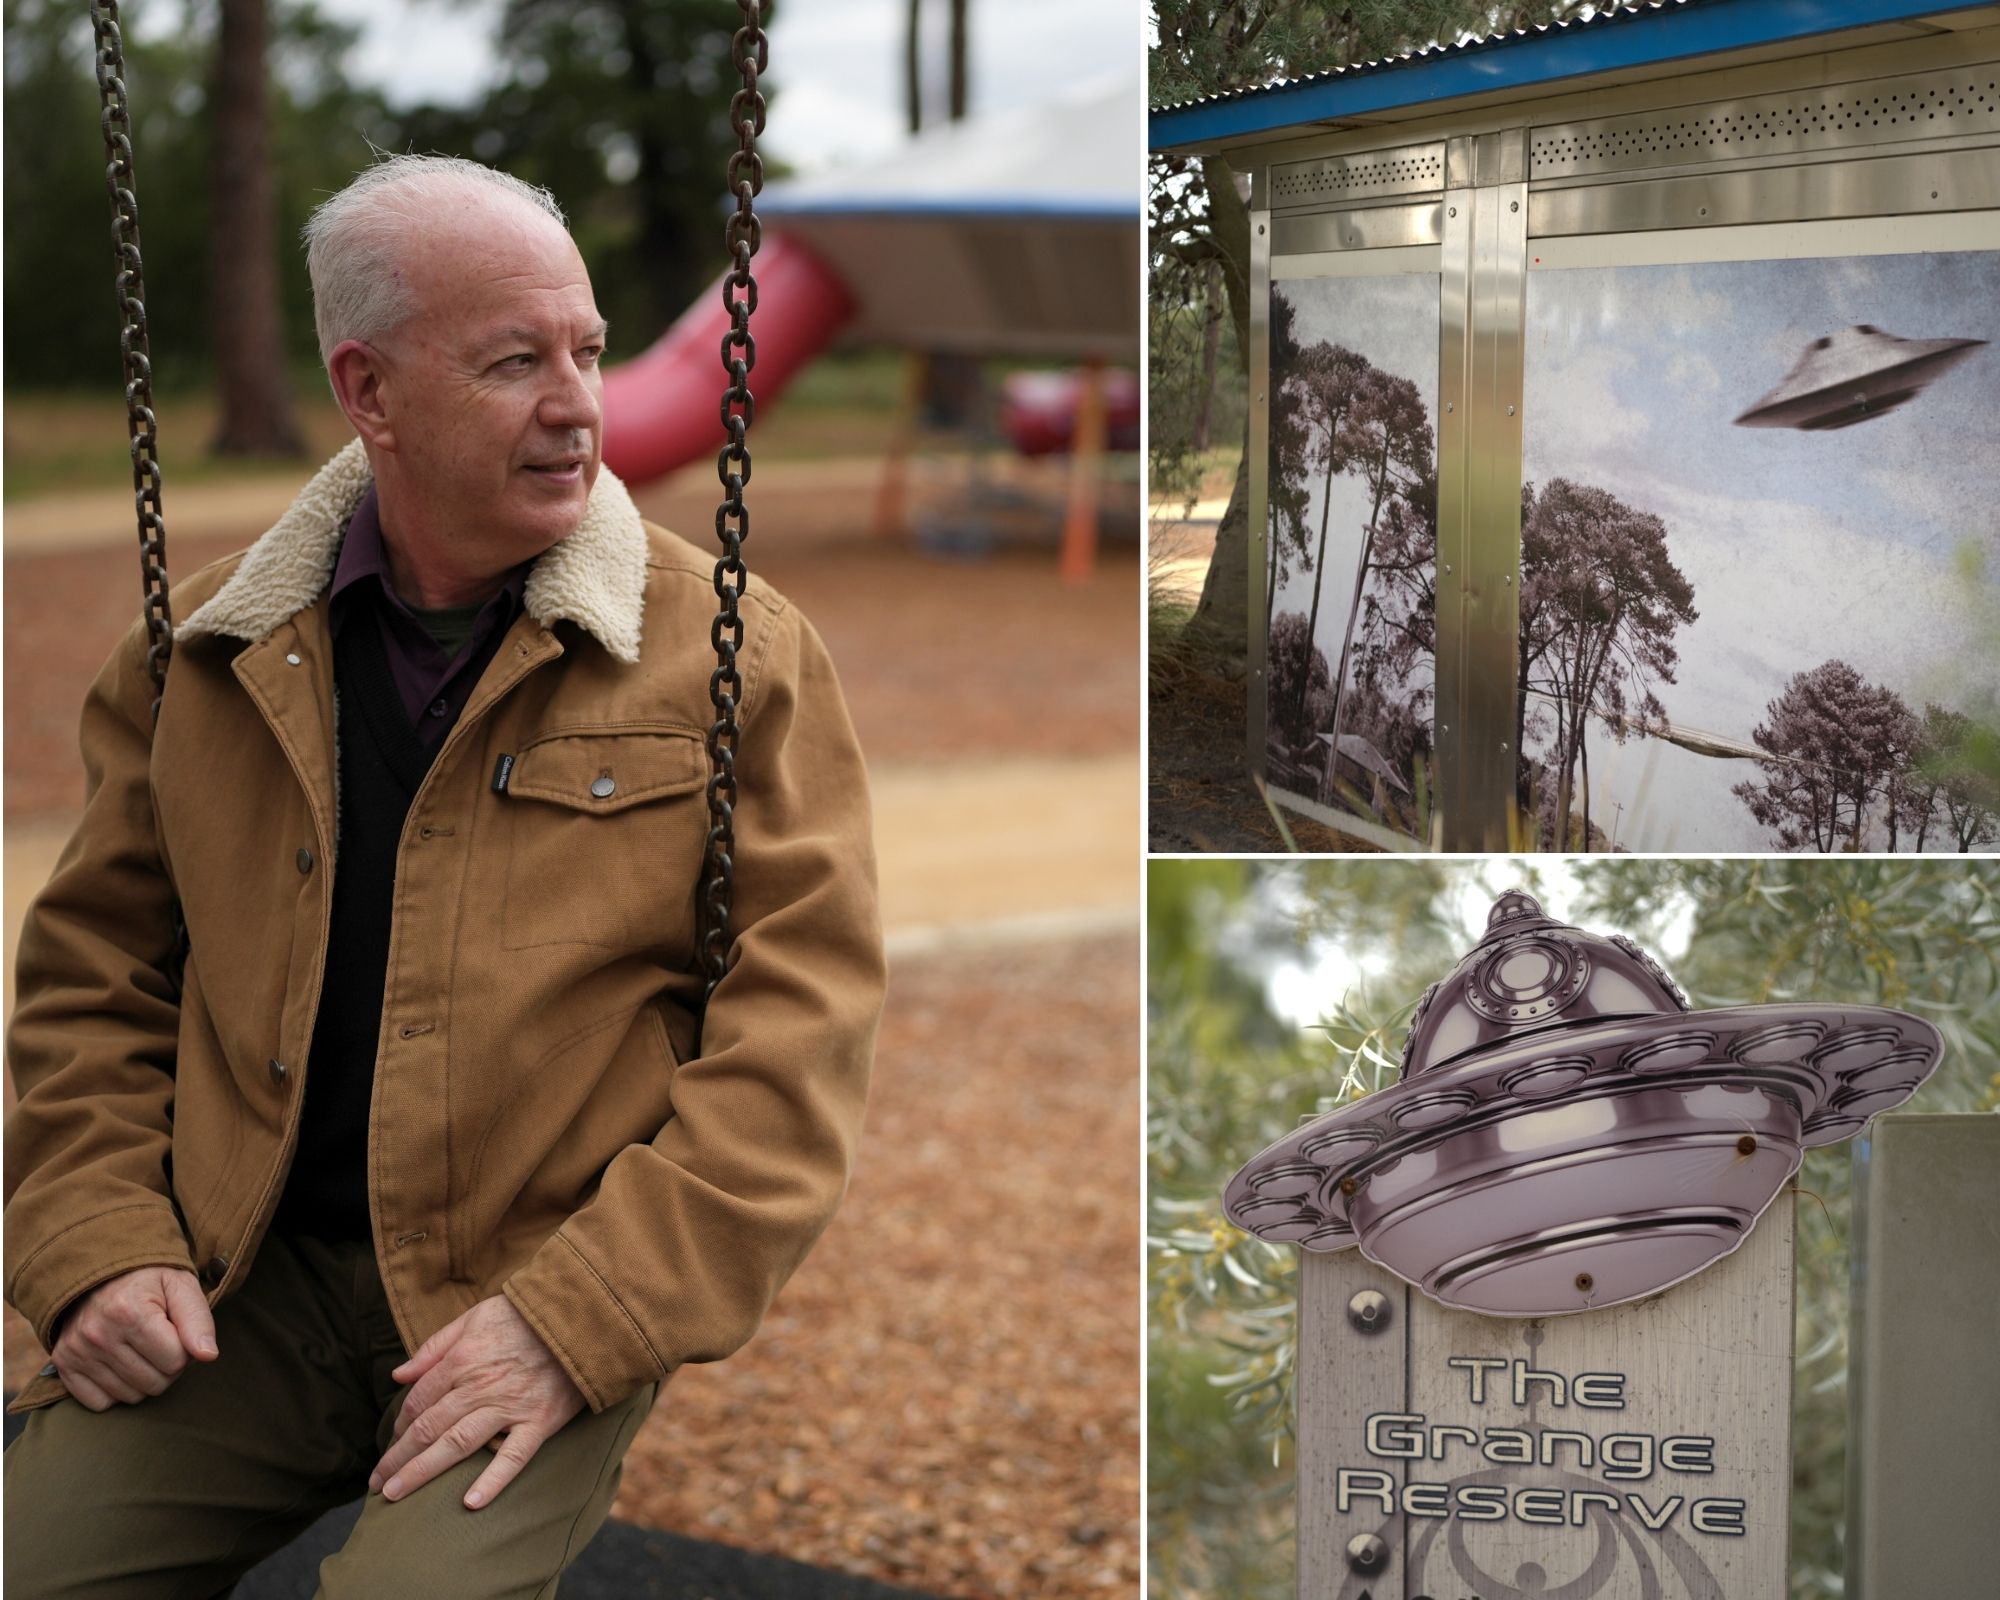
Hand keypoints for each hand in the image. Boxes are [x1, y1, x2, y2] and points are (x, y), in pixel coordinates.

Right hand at [50, 1265, 218, 1410]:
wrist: (101, 1273)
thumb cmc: (149, 1280)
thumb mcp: (181, 1286)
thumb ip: (198, 1320)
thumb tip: (208, 1356)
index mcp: (130, 1312)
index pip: (176, 1361)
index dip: (185, 1350)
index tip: (176, 1333)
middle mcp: (98, 1335)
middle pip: (155, 1383)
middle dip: (166, 1367)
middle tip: (160, 1343)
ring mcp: (77, 1352)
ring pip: (130, 1397)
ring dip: (143, 1379)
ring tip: (141, 1350)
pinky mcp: (64, 1364)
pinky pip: (100, 1403)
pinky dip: (115, 1391)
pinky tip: (120, 1364)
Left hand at [367, 1294, 583, 1511]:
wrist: (581, 1316)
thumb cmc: (525, 1315)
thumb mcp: (475, 1316)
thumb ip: (435, 1346)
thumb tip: (399, 1375)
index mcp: (462, 1359)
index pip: (419, 1400)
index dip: (400, 1423)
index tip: (391, 1441)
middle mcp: (480, 1386)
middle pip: (429, 1427)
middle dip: (397, 1458)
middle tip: (377, 1485)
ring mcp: (511, 1406)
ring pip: (457, 1444)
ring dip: (422, 1471)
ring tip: (396, 1495)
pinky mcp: (540, 1421)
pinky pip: (514, 1456)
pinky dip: (493, 1480)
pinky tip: (470, 1503)